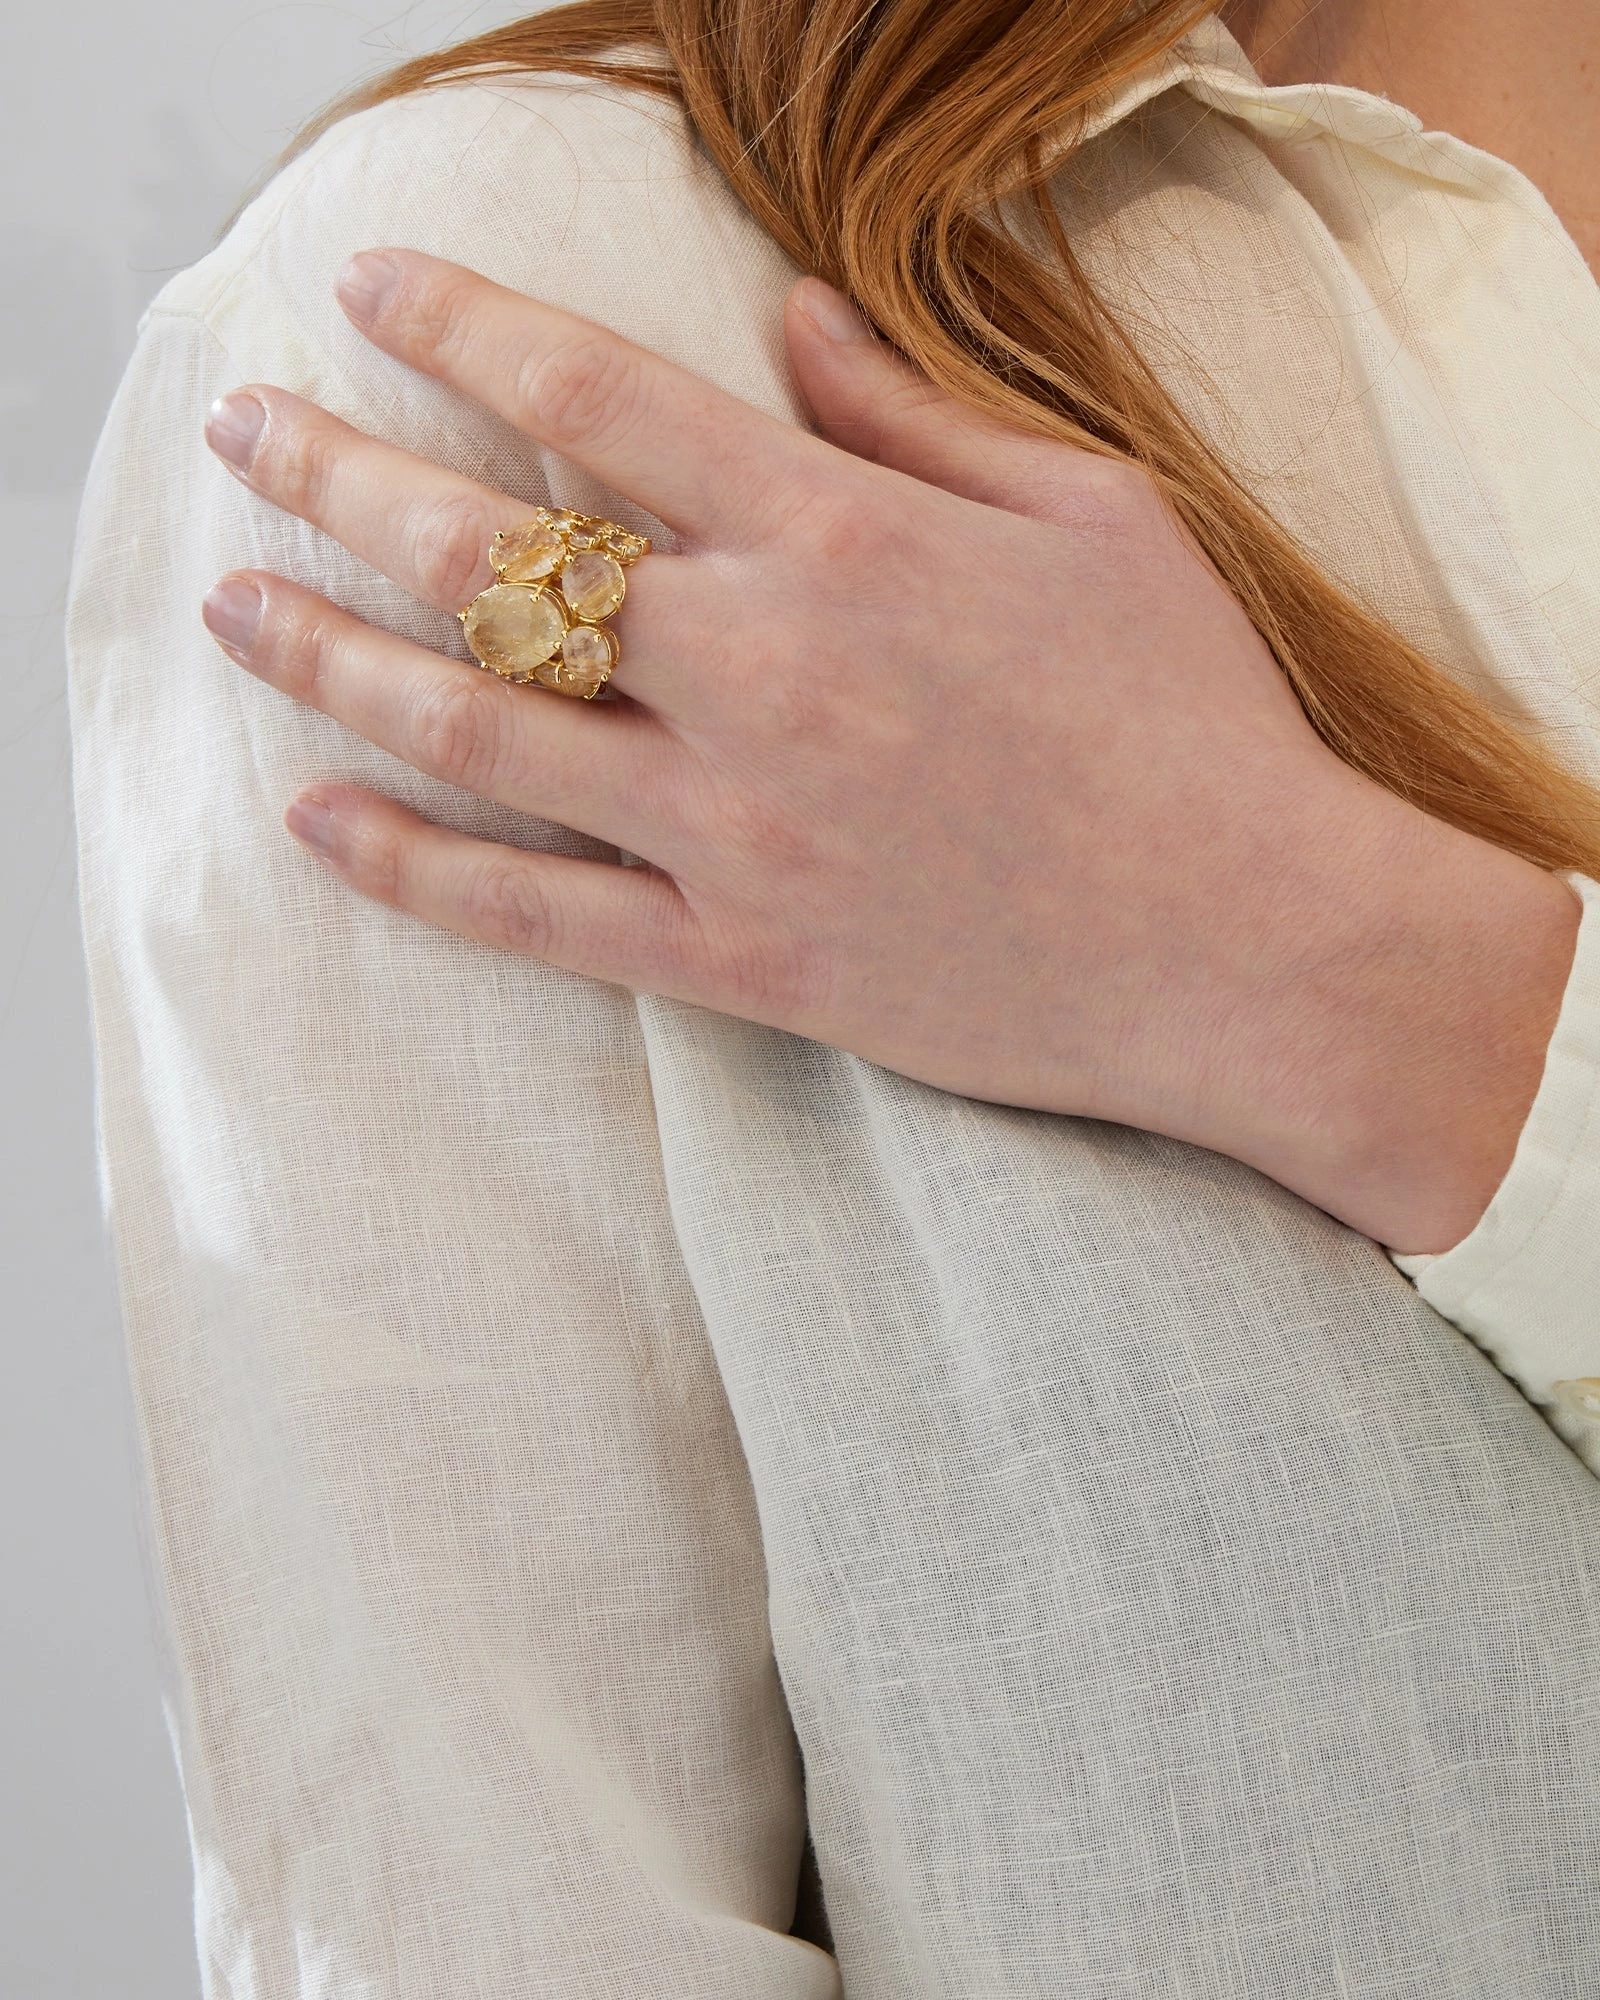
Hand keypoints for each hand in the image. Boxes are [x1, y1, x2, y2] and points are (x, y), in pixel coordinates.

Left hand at [201, 250, 1579, 1253]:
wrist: (1255, 943)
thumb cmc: (1192, 716)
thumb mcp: (1087, 515)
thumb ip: (912, 417)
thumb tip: (788, 322)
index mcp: (842, 538)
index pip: (595, 397)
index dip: (460, 326)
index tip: (367, 287)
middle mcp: (760, 669)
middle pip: (489, 556)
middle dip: (337, 475)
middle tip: (241, 432)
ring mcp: (737, 826)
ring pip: (475, 730)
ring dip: (327, 656)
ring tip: (230, 606)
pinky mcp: (743, 959)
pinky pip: (534, 915)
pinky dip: (411, 869)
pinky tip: (314, 818)